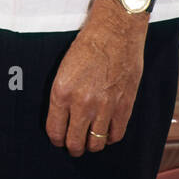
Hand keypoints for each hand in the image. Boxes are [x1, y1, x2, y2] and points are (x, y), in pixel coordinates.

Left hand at [45, 1, 146, 156]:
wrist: (116, 31)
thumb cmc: (89, 45)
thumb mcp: (64, 68)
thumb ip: (63, 95)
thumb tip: (62, 118)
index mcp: (62, 92)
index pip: (55, 131)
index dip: (56, 139)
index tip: (59, 139)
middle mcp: (82, 103)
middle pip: (75, 143)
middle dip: (73, 147)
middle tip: (74, 144)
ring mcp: (104, 107)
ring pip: (96, 144)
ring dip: (92, 144)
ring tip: (91, 139)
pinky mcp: (124, 106)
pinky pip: (116, 135)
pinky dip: (110, 137)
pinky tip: (107, 131)